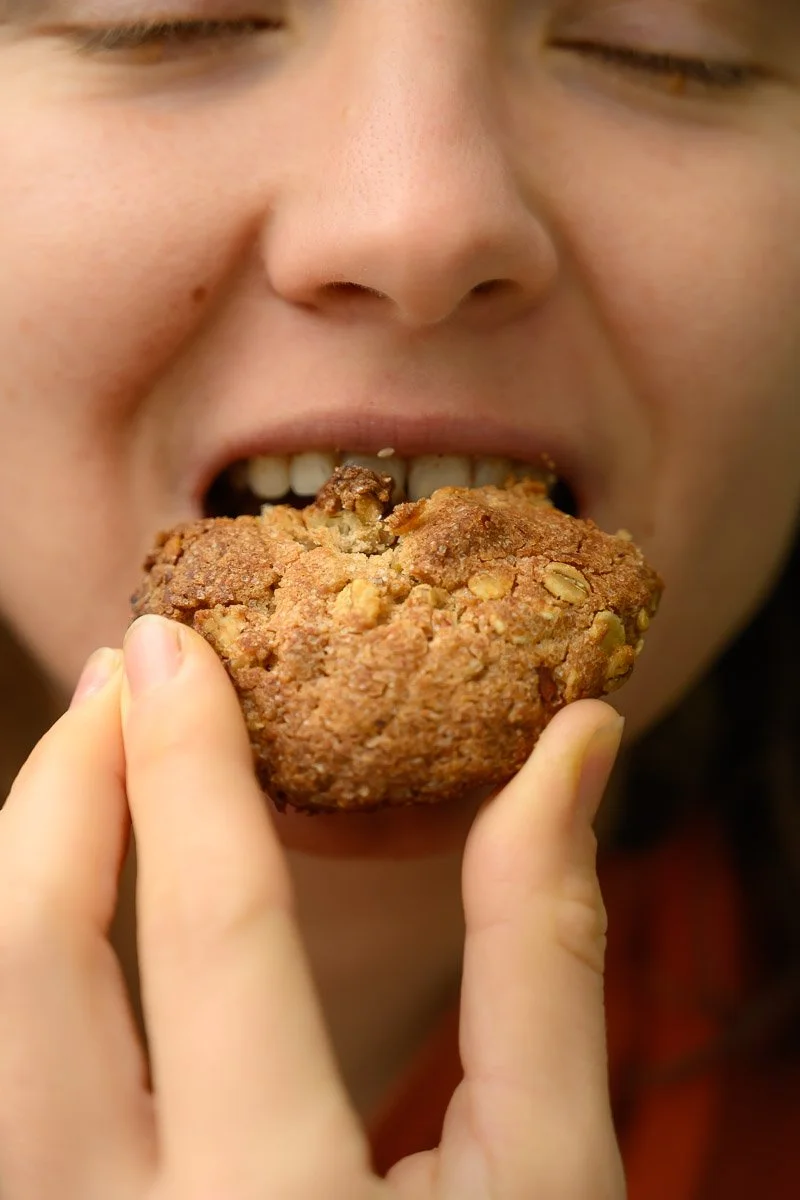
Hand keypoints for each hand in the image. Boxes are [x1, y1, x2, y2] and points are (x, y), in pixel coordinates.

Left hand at [0, 615, 625, 1198]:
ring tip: (97, 772)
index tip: (173, 643)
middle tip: (124, 685)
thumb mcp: (552, 1176)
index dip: (189, 769)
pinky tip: (73, 907)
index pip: (213, 936)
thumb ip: (545, 948)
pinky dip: (21, 967)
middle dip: (60, 796)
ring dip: (21, 873)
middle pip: (26, 974)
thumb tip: (571, 747)